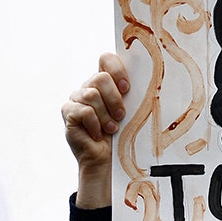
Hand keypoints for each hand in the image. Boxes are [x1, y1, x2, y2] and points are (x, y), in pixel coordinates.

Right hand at [62, 52, 128, 208]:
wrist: (107, 161)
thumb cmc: (121, 136)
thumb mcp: (131, 112)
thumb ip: (132, 94)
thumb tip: (152, 80)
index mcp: (105, 82)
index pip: (106, 59)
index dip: (116, 69)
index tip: (127, 87)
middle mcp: (88, 87)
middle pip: (99, 77)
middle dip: (114, 99)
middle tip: (121, 115)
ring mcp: (76, 99)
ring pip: (91, 94)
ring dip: (105, 115)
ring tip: (112, 128)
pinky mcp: (68, 113)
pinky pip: (83, 111)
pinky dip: (95, 124)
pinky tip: (98, 135)